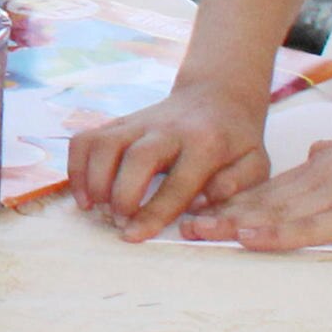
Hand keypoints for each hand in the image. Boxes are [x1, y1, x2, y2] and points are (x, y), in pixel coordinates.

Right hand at [70, 84, 270, 239]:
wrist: (216, 96)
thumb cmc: (236, 140)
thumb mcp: (255, 163)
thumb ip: (236, 185)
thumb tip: (201, 203)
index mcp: (206, 144)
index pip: (178, 182)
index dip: (154, 211)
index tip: (135, 235)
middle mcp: (168, 129)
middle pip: (136, 157)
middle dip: (121, 194)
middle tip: (116, 221)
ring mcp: (138, 122)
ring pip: (104, 143)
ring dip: (92, 179)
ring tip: (94, 209)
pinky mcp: (118, 122)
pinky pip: (87, 138)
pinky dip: (76, 166)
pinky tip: (83, 193)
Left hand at [185, 127, 331, 252]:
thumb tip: (316, 153)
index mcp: (319, 169)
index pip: (265, 189)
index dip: (229, 200)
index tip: (196, 209)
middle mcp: (317, 179)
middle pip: (258, 200)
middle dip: (217, 213)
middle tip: (175, 223)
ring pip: (273, 212)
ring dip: (233, 224)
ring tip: (195, 232)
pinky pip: (308, 227)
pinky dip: (275, 233)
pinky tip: (249, 238)